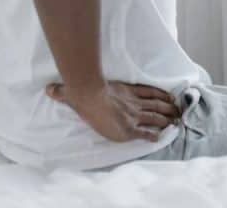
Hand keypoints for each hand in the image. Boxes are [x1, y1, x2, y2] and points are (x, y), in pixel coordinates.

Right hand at [46, 81, 180, 141]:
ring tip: (175, 123)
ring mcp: (132, 114)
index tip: (169, 97)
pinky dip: (153, 135)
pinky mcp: (129, 127)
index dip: (159, 95)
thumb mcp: (76, 88)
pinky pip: (145, 133)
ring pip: (156, 117)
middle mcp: (133, 102)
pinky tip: (159, 138)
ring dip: (167, 120)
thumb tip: (49, 89)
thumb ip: (63, 90)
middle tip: (178, 111)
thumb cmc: (84, 90)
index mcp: (125, 91)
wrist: (88, 96)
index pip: (147, 92)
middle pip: (156, 105)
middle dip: (169, 109)